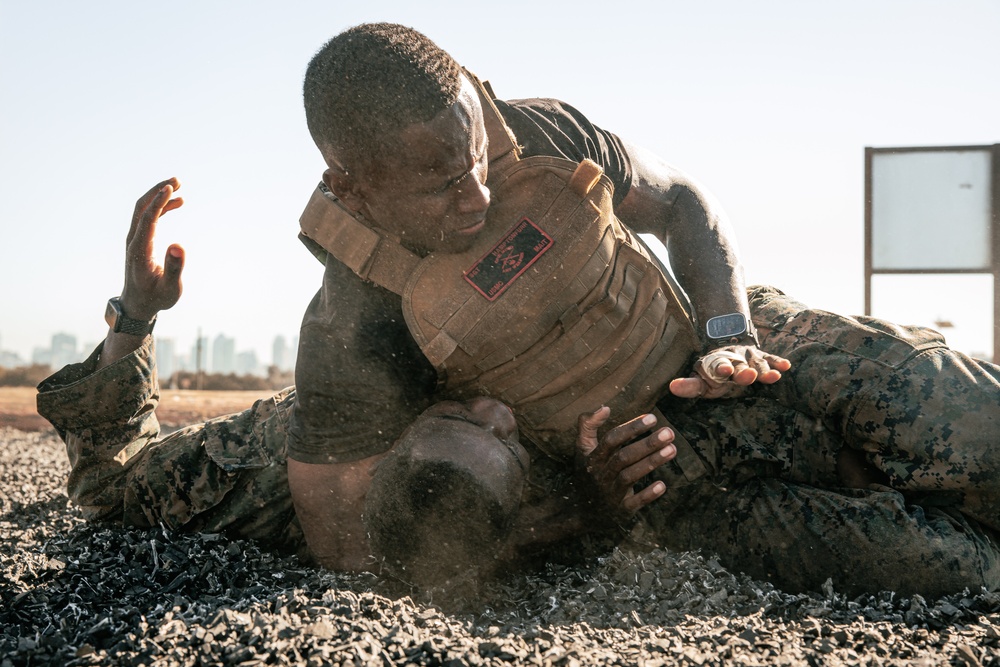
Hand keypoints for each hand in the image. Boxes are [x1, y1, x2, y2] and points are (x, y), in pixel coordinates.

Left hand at [119, 178, 185, 320]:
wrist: (138, 304)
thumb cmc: (156, 297)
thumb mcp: (169, 288)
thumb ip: (174, 268)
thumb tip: (178, 245)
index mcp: (140, 249)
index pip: (147, 218)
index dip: (159, 201)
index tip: (171, 188)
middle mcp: (134, 240)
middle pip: (142, 207)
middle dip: (157, 191)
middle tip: (176, 180)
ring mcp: (136, 239)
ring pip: (144, 210)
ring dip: (159, 195)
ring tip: (178, 185)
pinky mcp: (141, 240)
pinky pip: (149, 217)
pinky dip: (162, 206)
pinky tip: (177, 203)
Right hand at [575, 406, 674, 518]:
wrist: (582, 512)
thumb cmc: (588, 473)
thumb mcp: (582, 449)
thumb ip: (588, 425)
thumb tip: (604, 407)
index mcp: (592, 458)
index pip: (611, 440)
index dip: (631, 429)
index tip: (652, 418)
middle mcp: (600, 475)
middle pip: (623, 457)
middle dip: (647, 444)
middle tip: (669, 433)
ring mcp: (610, 493)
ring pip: (630, 477)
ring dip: (651, 463)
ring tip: (672, 449)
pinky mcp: (620, 510)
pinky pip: (633, 503)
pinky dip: (647, 495)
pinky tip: (662, 485)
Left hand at [668, 344, 790, 399]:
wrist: (728, 352)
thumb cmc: (713, 374)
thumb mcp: (701, 381)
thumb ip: (689, 385)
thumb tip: (672, 387)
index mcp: (716, 364)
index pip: (718, 366)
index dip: (720, 368)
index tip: (723, 371)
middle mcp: (734, 359)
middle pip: (740, 365)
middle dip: (744, 371)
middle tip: (747, 376)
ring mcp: (749, 358)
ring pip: (757, 363)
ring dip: (764, 370)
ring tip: (772, 377)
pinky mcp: (762, 358)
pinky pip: (770, 359)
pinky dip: (777, 362)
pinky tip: (786, 366)